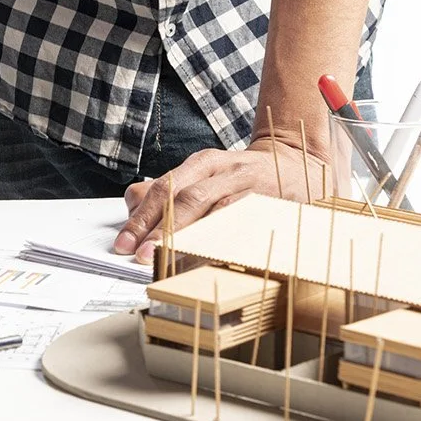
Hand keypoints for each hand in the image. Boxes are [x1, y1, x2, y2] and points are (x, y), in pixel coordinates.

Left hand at [115, 136, 332, 263]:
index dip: (141, 217)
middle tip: (141, 254)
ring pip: (214, 210)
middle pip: (185, 199)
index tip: (123, 243)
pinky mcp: (271, 204)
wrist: (296, 165)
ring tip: (168, 257)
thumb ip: (170, 191)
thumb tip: (132, 211)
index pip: (163, 189)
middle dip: (159, 229)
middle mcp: (224, 171)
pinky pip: (244, 223)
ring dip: (189, 236)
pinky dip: (224, 239)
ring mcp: (250, 186)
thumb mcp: (205, 175)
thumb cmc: (242, 177)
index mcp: (203, 163)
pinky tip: (209, 257)